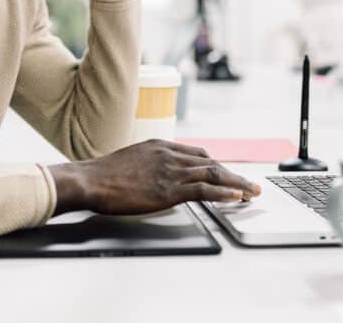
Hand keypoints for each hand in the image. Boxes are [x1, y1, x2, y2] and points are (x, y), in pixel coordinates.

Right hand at [48, 139, 261, 215]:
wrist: (90, 179)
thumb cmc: (104, 174)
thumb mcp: (131, 159)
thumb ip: (149, 163)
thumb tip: (155, 175)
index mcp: (161, 145)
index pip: (198, 154)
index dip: (217, 165)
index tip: (228, 174)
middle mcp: (170, 154)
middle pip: (211, 162)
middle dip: (233, 174)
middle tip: (250, 183)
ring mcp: (170, 171)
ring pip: (213, 174)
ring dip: (237, 184)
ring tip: (252, 192)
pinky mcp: (169, 189)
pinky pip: (204, 190)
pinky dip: (224, 193)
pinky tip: (237, 197)